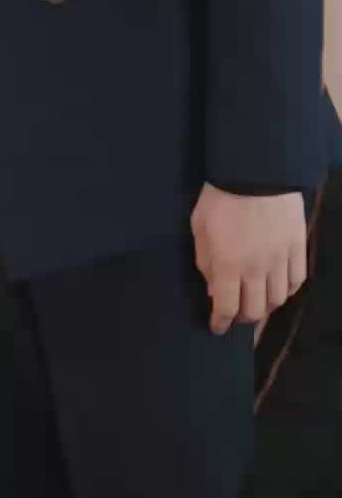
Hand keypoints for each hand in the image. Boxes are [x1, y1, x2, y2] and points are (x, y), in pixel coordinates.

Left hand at [191, 184, 306, 334]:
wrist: (256, 170)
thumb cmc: (220, 197)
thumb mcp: (200, 227)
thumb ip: (206, 261)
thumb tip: (214, 289)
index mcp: (228, 264)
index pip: (225, 307)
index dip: (220, 322)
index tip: (216, 327)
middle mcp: (256, 268)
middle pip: (255, 310)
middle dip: (242, 319)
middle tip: (235, 315)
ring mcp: (280, 259)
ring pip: (278, 300)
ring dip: (265, 307)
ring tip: (257, 302)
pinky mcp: (297, 247)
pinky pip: (296, 280)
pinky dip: (287, 290)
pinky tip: (278, 287)